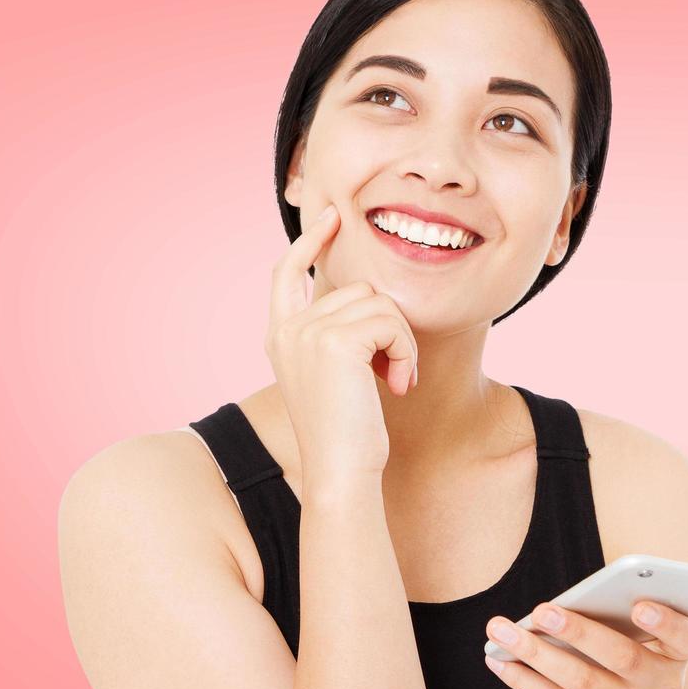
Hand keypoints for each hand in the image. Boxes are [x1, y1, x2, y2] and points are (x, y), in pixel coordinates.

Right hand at [266, 204, 419, 491]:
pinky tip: (399, 385)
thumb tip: (369, 297)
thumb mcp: (335, 376)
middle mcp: (288, 329)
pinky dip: (406, 353)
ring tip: (394, 381)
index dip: (309, 241)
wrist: (342, 470)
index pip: (286, 272)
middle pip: (360, 290)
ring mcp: (308, 332)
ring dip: (402, 343)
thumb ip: (338, 335)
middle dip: (389, 328)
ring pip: (381, 304)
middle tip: (392, 373)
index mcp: (280, 336)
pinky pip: (392, 323)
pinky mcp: (336, 341)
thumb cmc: (348, 432)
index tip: (333, 217)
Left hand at [483, 601, 687, 688]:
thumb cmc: (623, 665)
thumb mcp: (634, 644)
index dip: (668, 623)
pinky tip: (500, 661)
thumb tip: (560, 608)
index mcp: (678, 657)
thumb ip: (616, 622)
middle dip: (580, 631)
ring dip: (536, 652)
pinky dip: (524, 680)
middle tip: (541, 609)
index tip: (639, 605)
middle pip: (622, 657)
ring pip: (581, 680)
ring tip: (502, 630)